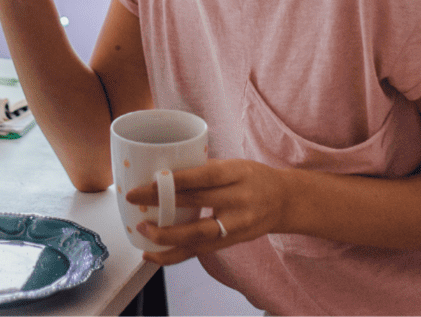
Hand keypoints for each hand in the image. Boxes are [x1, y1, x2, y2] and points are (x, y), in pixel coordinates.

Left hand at [125, 158, 290, 265]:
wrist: (285, 201)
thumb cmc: (253, 178)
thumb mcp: (235, 165)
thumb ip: (205, 170)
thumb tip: (164, 175)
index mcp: (237, 173)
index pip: (204, 176)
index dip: (177, 180)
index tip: (150, 181)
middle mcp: (239, 199)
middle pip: (198, 202)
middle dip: (163, 203)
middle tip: (136, 200)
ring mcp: (238, 224)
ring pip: (199, 234)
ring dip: (167, 236)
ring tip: (144, 233)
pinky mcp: (233, 242)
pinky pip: (201, 250)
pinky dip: (176, 254)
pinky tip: (155, 254)